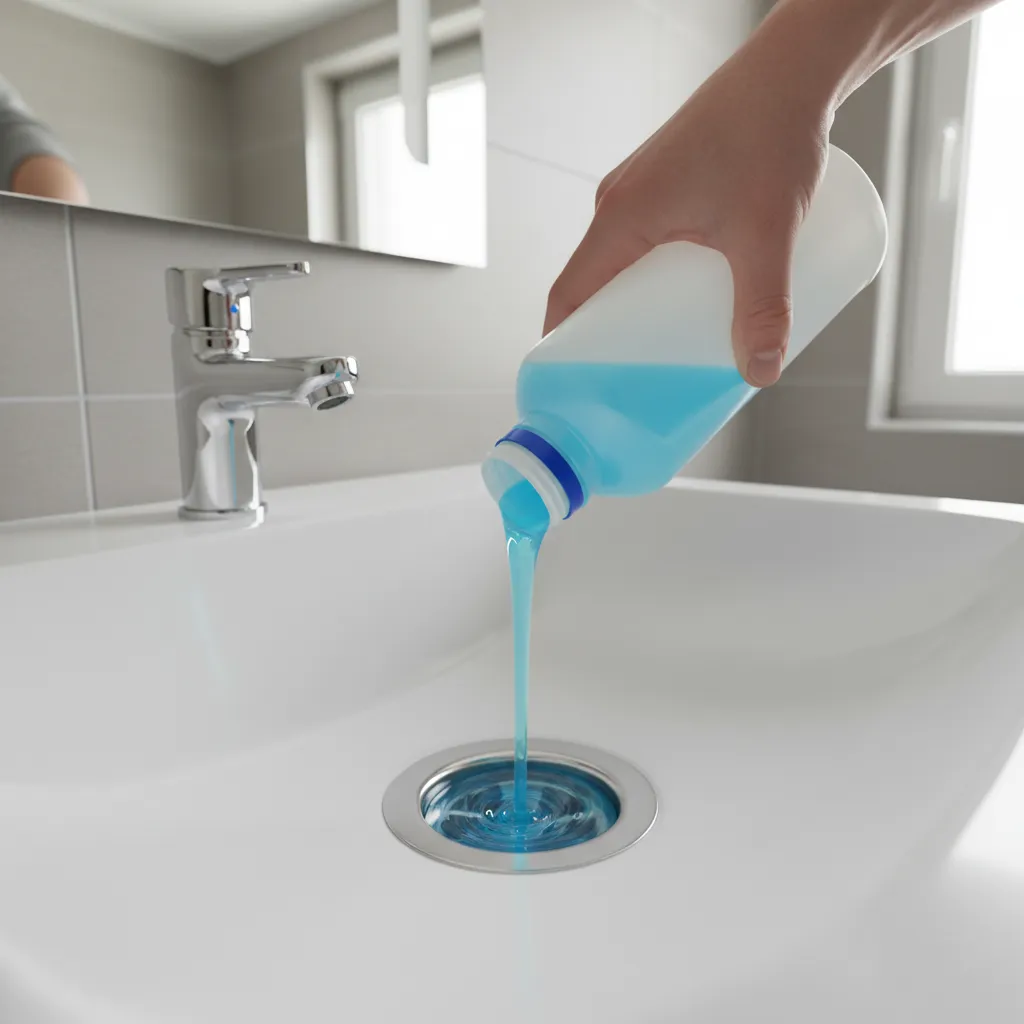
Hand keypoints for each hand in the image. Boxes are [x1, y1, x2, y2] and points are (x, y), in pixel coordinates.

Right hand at [543, 40, 831, 386]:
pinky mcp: (666, 182)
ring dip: (637, 306)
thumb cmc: (771, 134)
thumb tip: (761, 374)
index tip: (573, 386)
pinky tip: (689, 294)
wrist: (793, 69)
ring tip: (669, 345)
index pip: (568, 295)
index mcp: (621, 216)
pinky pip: (645, 241)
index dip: (562, 346)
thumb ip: (764, 307)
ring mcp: (641, 189)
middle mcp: (619, 202)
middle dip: (611, 338)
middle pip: (595, 286)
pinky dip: (653, 276)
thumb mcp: (767, 234)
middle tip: (638, 380)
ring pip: (622, 264)